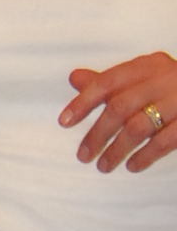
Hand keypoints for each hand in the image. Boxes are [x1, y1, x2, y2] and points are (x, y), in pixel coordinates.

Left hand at [62, 53, 176, 172]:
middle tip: (83, 156)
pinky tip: (132, 166)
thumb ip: (111, 80)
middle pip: (120, 107)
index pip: (108, 81)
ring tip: (103, 166)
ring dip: (117, 150)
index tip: (64, 122)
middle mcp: (165, 78)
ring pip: (139, 127)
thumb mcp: (145, 77)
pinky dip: (145, 156)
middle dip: (97, 134)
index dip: (83, 101)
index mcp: (149, 64)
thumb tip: (74, 78)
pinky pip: (165, 142)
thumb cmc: (174, 86)